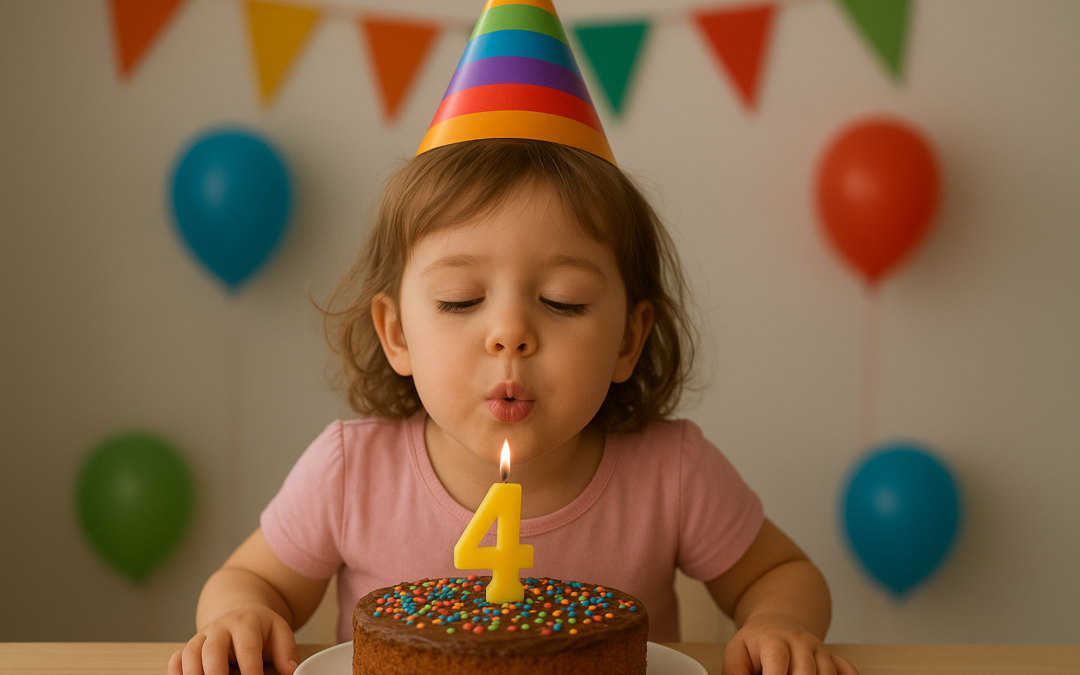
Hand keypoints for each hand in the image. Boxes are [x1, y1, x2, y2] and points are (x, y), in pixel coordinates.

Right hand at [167, 606, 299, 674]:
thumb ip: (286, 651)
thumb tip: (291, 670)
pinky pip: (176, 659)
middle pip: (212, 651)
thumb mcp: (279, 631)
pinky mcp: (188, 647)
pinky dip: (176, 673)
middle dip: (215, 674)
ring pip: (190, 655)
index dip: (250, 669)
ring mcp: (201, 637)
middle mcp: (220, 629)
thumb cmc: (261, 627)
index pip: (247, 648)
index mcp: (246, 623)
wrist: (239, 610)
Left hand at [722, 613, 857, 674]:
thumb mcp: (737, 652)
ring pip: (826, 673)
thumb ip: (734, 672)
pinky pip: (847, 669)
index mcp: (774, 640)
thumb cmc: (756, 643)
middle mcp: (800, 642)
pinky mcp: (833, 658)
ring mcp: (820, 650)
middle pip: (805, 670)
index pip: (778, 660)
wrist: (777, 623)